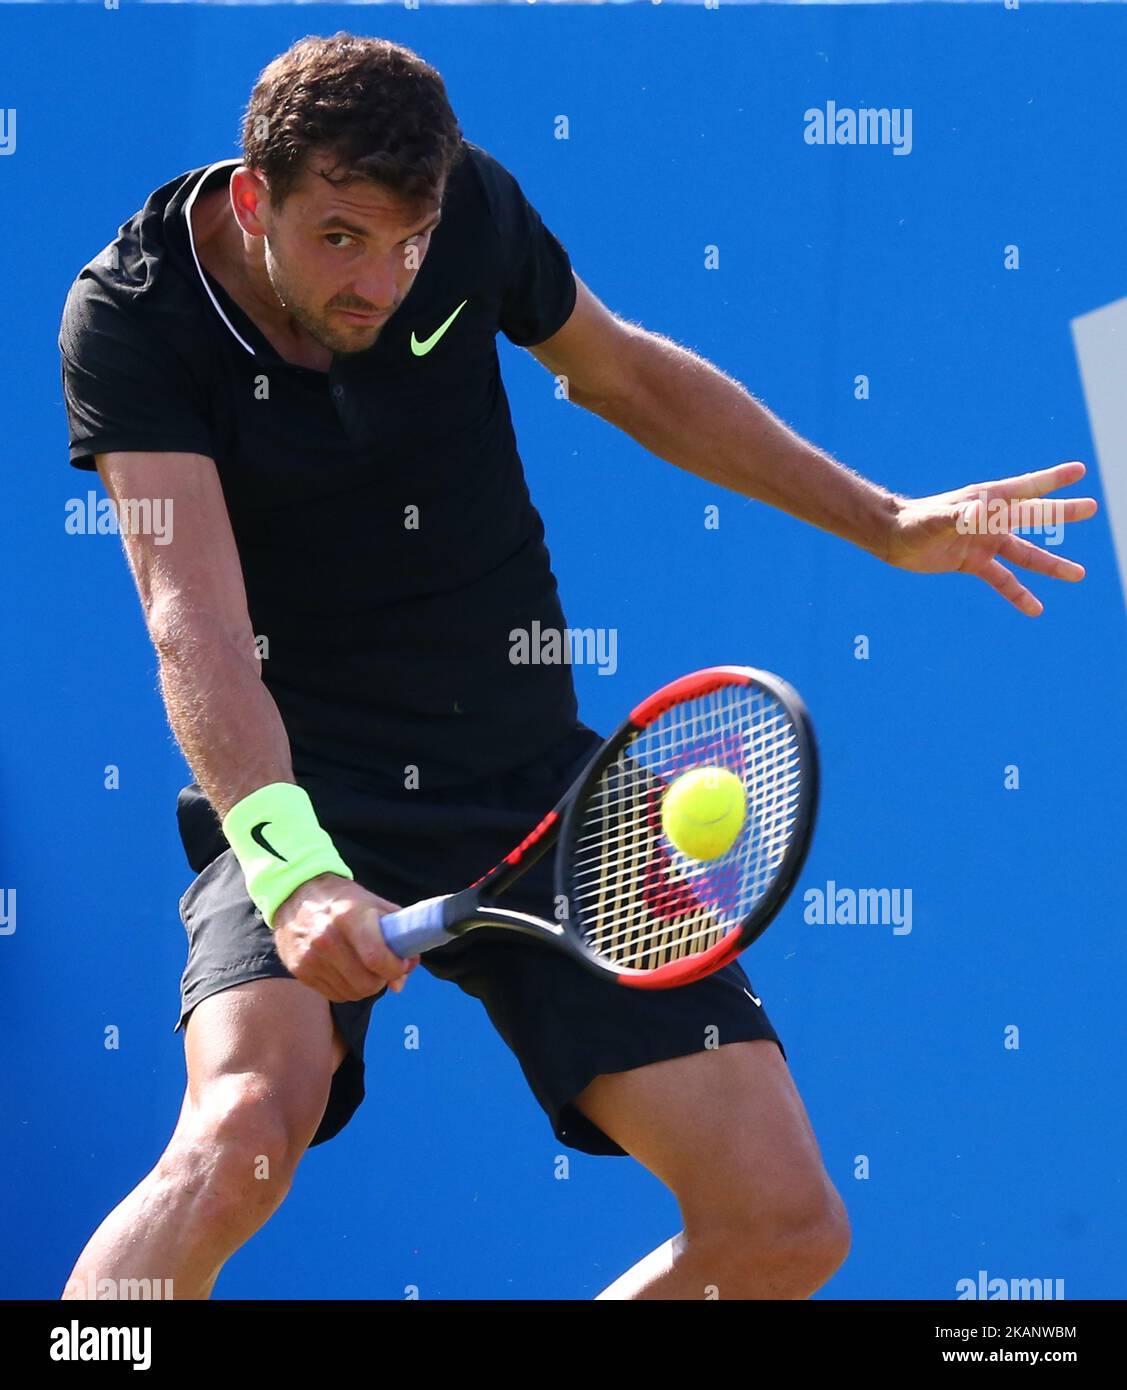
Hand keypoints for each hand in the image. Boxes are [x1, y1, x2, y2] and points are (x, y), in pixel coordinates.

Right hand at [271, 873, 420, 1001]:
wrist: (297, 894)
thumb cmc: (344, 901)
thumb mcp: (375, 905)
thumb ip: (398, 938)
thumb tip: (400, 982)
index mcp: (349, 916)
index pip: (376, 958)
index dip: (396, 968)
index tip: (401, 964)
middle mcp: (326, 938)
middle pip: (367, 983)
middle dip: (382, 979)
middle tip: (382, 967)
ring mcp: (310, 957)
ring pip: (353, 993)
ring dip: (365, 985)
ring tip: (363, 966)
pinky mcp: (299, 970)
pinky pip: (335, 995)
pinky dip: (347, 988)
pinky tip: (345, 970)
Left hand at [882, 461, 1097, 614]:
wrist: (893, 539)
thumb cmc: (914, 522)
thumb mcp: (936, 521)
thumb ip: (959, 518)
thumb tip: (980, 515)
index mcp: (986, 501)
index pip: (1026, 488)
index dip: (1053, 479)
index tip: (1080, 470)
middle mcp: (991, 520)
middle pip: (1035, 517)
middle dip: (1063, 513)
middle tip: (1093, 508)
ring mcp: (985, 541)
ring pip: (1026, 554)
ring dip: (1051, 565)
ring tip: (1079, 574)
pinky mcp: (975, 563)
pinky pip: (1003, 580)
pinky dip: (1018, 594)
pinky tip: (1036, 609)